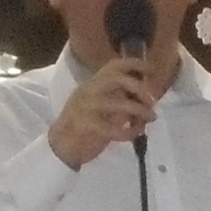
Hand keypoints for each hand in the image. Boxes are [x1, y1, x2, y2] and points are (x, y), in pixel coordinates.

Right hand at [48, 56, 163, 167]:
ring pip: (120, 104)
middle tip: (152, 100)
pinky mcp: (88, 127)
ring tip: (150, 118)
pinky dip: (130, 131)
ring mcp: (87, 108)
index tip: (150, 70)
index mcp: (91, 84)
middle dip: (139, 88)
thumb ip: (115, 96)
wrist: (59, 146)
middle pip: (118, 79)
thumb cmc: (82, 124)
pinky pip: (115, 128)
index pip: (113, 66)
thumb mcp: (96, 104)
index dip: (134, 64)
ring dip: (140, 111)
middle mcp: (89, 91)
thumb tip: (143, 94)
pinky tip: (135, 133)